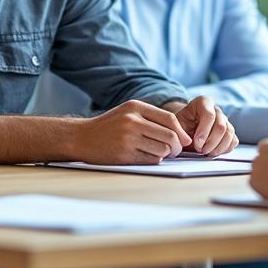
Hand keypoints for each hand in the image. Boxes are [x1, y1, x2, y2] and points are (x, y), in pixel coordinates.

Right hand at [76, 100, 191, 163]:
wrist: (81, 137)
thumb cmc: (110, 125)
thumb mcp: (129, 112)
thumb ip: (152, 118)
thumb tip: (181, 134)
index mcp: (136, 107)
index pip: (170, 119)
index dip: (181, 132)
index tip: (185, 140)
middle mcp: (132, 121)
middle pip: (169, 136)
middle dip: (177, 146)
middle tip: (175, 151)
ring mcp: (128, 139)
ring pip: (162, 150)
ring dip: (165, 155)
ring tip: (160, 153)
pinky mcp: (124, 155)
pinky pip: (151, 160)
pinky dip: (154, 160)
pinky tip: (147, 157)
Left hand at [173, 96, 237, 156]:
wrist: (184, 128)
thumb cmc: (180, 125)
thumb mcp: (176, 125)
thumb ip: (181, 131)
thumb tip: (188, 141)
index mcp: (203, 102)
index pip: (209, 115)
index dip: (204, 132)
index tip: (197, 143)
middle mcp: (216, 109)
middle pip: (221, 126)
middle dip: (211, 142)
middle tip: (201, 151)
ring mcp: (224, 120)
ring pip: (229, 133)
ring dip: (218, 147)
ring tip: (207, 153)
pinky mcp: (229, 131)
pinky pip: (233, 140)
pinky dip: (224, 149)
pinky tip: (213, 152)